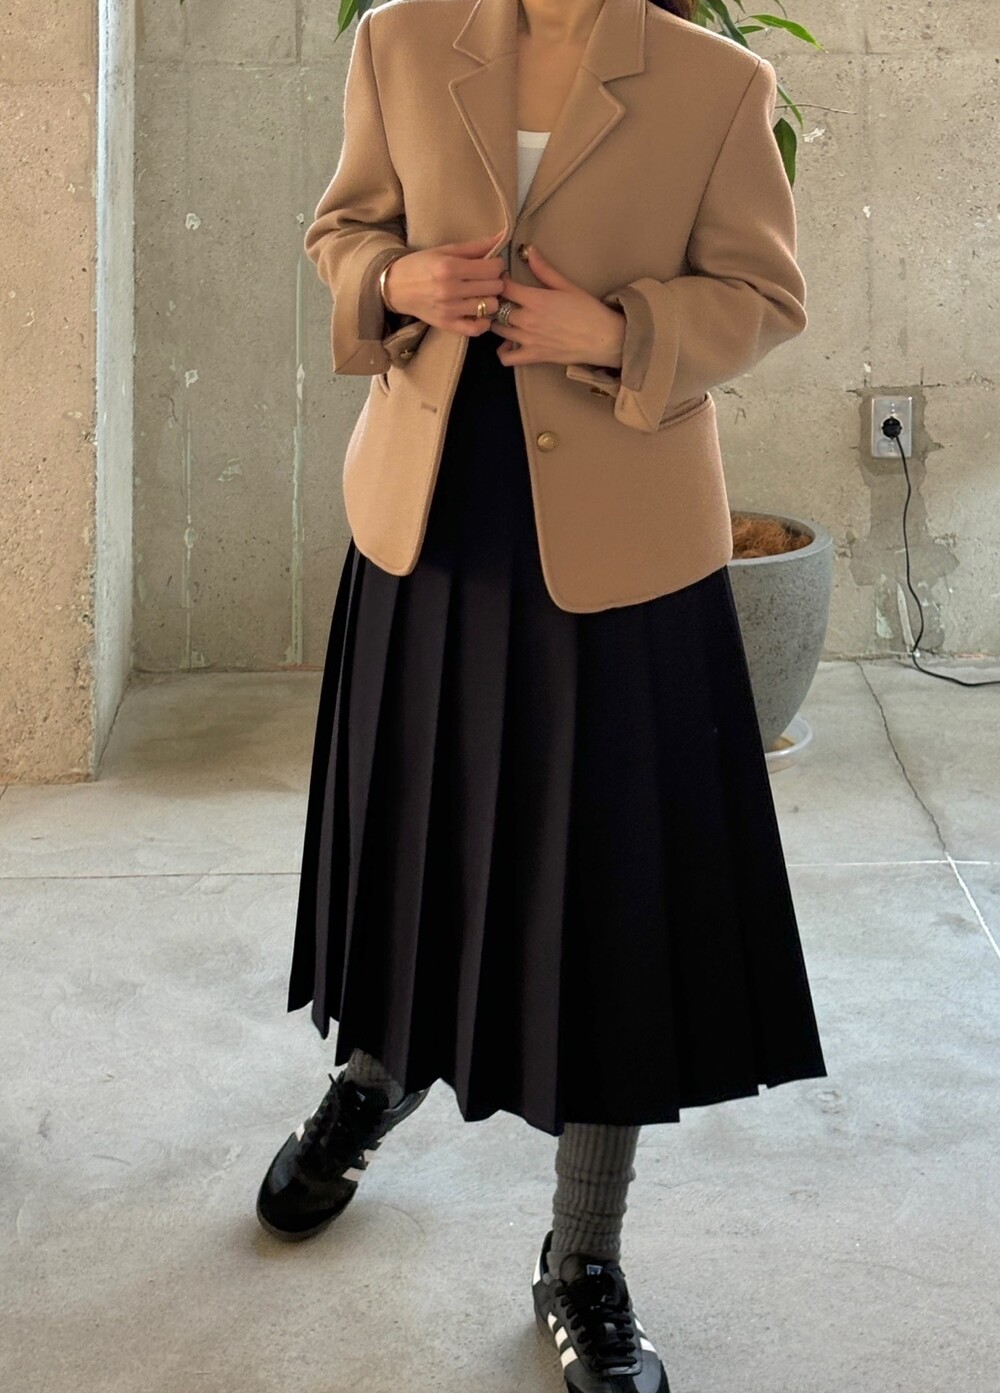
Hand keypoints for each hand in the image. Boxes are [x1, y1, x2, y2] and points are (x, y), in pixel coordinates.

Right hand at [382, 234, 507, 336]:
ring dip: (491, 300)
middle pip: (494, 287)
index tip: (492, 264)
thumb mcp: (445, 250)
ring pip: (489, 307)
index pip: (492, 268)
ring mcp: (449, 310)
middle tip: (487, 279)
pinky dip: (483, 322)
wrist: (395, 287)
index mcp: (450, 267)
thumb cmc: (421, 265)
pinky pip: (476, 329)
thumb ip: (474, 247)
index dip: (498, 265)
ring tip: (482, 295)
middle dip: (495, 281)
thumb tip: (501, 237)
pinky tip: (480, 313)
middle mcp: (450, 289)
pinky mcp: (447, 325)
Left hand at [491, 245, 625, 369]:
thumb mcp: (566, 285)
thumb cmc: (588, 310)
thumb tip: (528, 250)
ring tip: (503, 317)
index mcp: (535, 300)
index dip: (499, 281)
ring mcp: (528, 340)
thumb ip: (544, 270)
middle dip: (495, 302)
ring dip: (496, 322)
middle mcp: (527, 320)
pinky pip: (506, 358)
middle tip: (500, 299)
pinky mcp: (533, 357)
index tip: (502, 279)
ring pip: (497, 330)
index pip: (504, 287)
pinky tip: (508, 343)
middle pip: (496, 308)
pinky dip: (503, 351)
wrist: (603, 339)